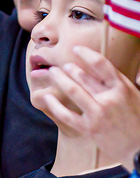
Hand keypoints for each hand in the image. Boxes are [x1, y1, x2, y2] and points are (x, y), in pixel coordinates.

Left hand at [42, 45, 139, 170]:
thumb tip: (117, 69)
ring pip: (73, 91)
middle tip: (59, 64)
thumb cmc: (138, 121)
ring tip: (52, 72)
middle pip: (83, 77)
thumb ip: (123, 83)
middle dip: (68, 68)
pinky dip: (54, 105)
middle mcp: (109, 98)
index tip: (76, 49)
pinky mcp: (89, 128)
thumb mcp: (136, 97)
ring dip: (60, 79)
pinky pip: (66, 114)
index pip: (102, 65)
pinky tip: (47, 97)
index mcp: (123, 88)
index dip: (87, 54)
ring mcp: (98, 113)